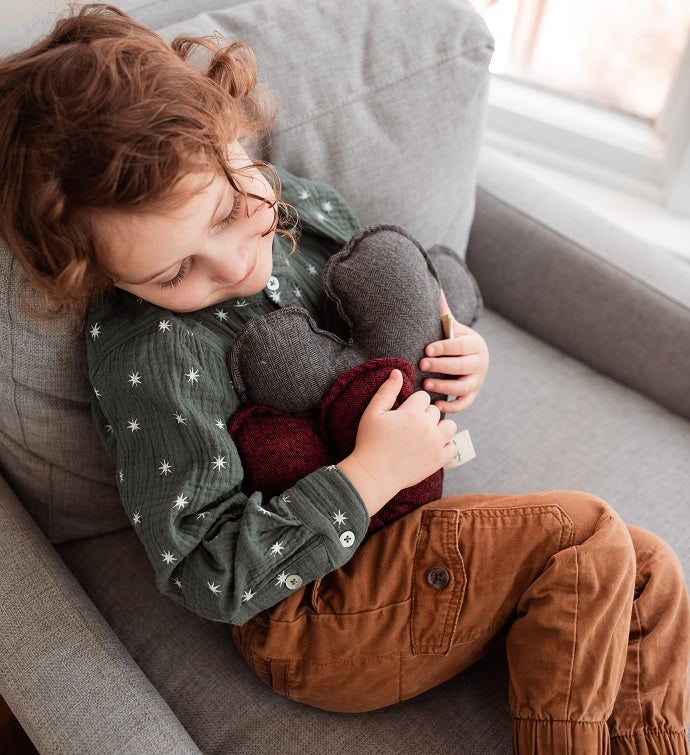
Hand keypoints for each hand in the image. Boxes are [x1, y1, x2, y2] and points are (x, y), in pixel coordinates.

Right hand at [337, 369, 456, 515]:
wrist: (373, 474)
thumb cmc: (369, 442)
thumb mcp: (373, 413)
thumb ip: (387, 391)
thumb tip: (397, 372)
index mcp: (412, 412)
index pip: (423, 397)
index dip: (413, 403)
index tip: (404, 412)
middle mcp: (428, 427)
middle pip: (435, 410)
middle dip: (425, 414)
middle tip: (410, 426)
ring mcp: (435, 445)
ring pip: (450, 426)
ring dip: (440, 427)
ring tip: (425, 433)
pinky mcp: (438, 461)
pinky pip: (452, 447)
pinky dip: (445, 446)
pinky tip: (431, 447)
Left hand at [419, 291, 488, 412]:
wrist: (470, 357)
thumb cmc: (455, 341)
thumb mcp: (452, 327)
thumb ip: (443, 313)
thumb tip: (435, 288)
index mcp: (475, 344)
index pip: (460, 346)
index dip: (444, 348)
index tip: (426, 349)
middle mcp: (480, 363)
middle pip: (463, 367)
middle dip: (442, 366)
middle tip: (422, 365)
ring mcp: (477, 381)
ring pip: (464, 387)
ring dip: (445, 387)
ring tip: (426, 385)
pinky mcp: (472, 395)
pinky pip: (464, 404)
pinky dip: (452, 407)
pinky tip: (436, 405)